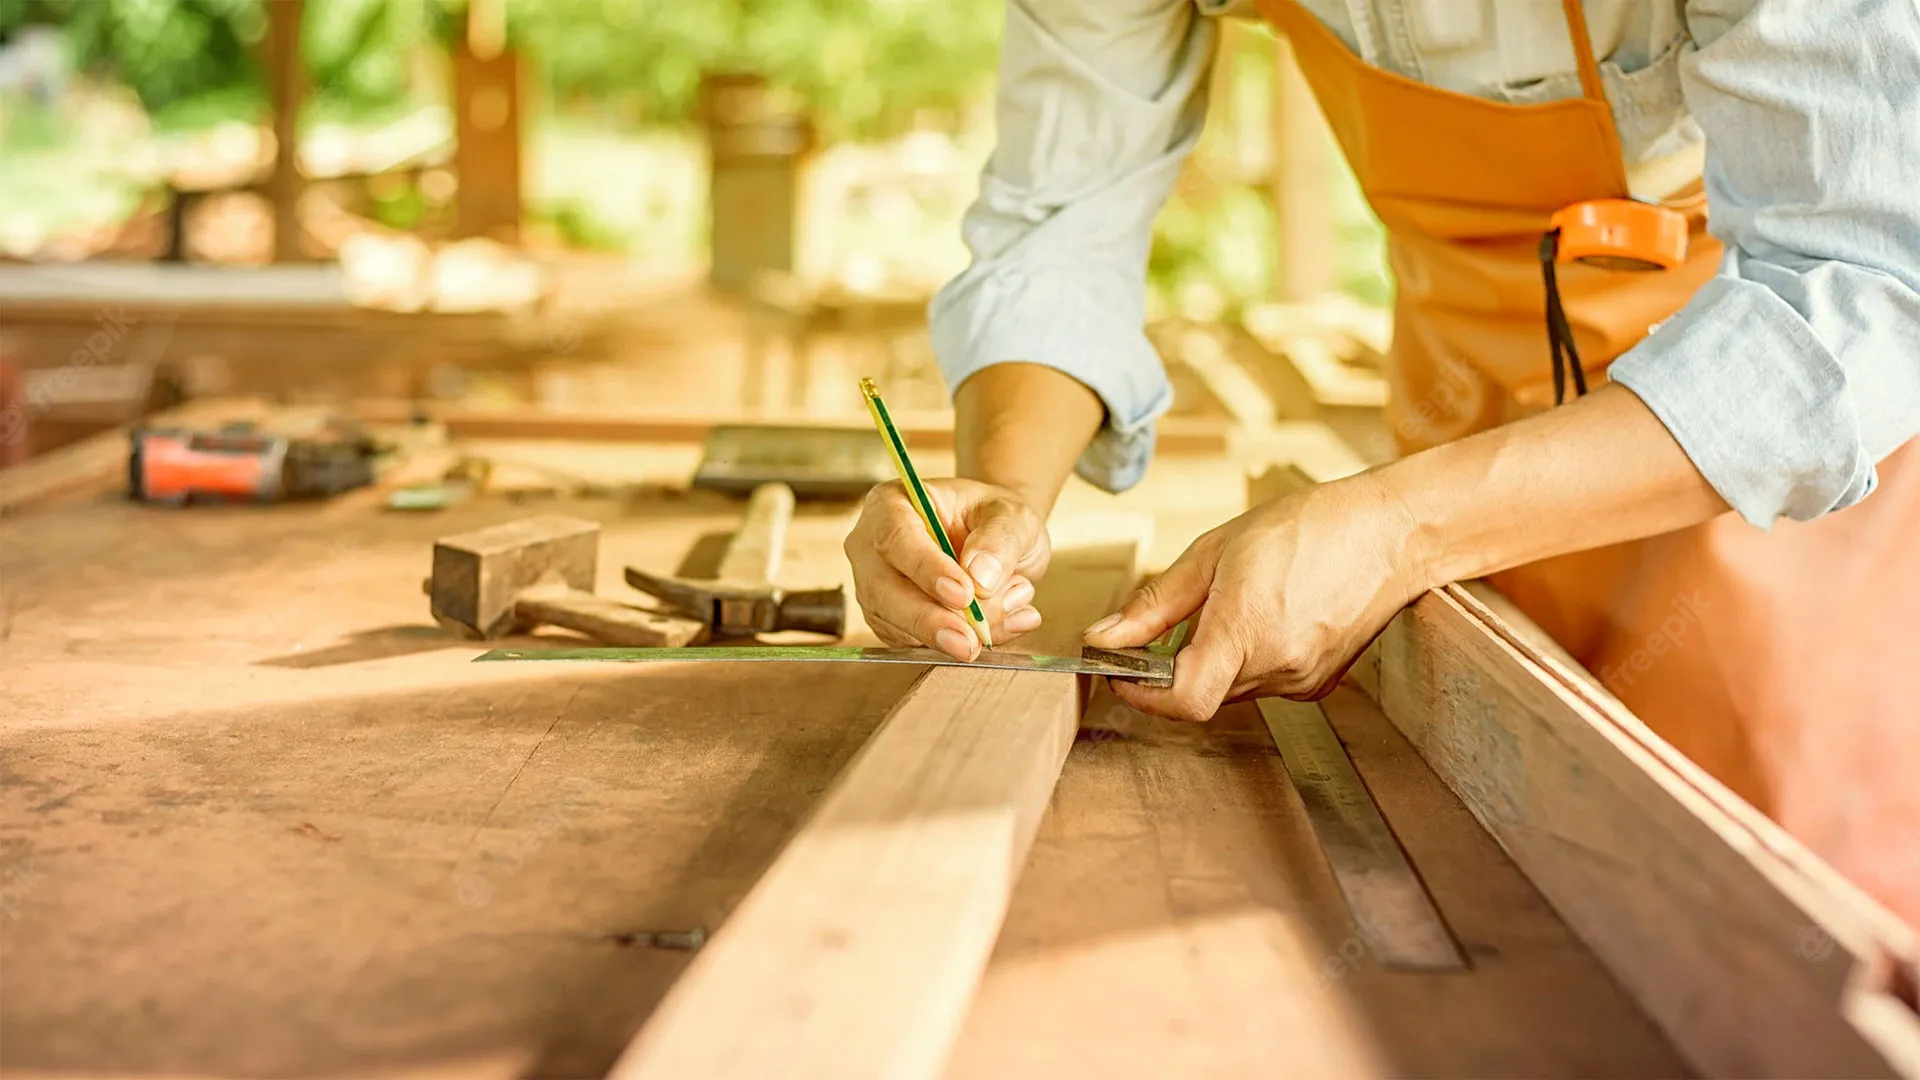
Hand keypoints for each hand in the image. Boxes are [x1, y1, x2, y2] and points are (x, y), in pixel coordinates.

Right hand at [844, 478, 1050, 659]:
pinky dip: (955, 645)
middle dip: (929, 620)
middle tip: (969, 643)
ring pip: (896, 624)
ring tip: (1002, 624)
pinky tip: (994, 632)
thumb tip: (980, 577)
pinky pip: (913, 644)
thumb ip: (1000, 540)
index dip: (926, 569)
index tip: (963, 594)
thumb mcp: (1011, 515)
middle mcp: (872, 547)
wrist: (995, 541)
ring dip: (950, 635)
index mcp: (892, 504)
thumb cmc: (994, 518)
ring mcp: (876, 587)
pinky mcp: (890, 621)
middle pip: (884, 590)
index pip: (896, 537)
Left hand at [1082, 473, 1428, 720]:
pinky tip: (1266, 615)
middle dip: (1171, 669)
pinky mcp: (1319, 684)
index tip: (1122, 672)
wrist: (1392, 533)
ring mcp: (1303, 681)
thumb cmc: (1308, 527)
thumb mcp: (1215, 552)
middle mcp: (1279, 666)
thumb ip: (1155, 605)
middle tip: (1165, 627)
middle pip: (1200, 694)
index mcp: (1247, 629)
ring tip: (1230, 605)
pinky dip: (1246, 659)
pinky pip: (1263, 683)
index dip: (1143, 695)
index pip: (1184, 702)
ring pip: (1230, 689)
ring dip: (1211, 661)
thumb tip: (1104, 637)